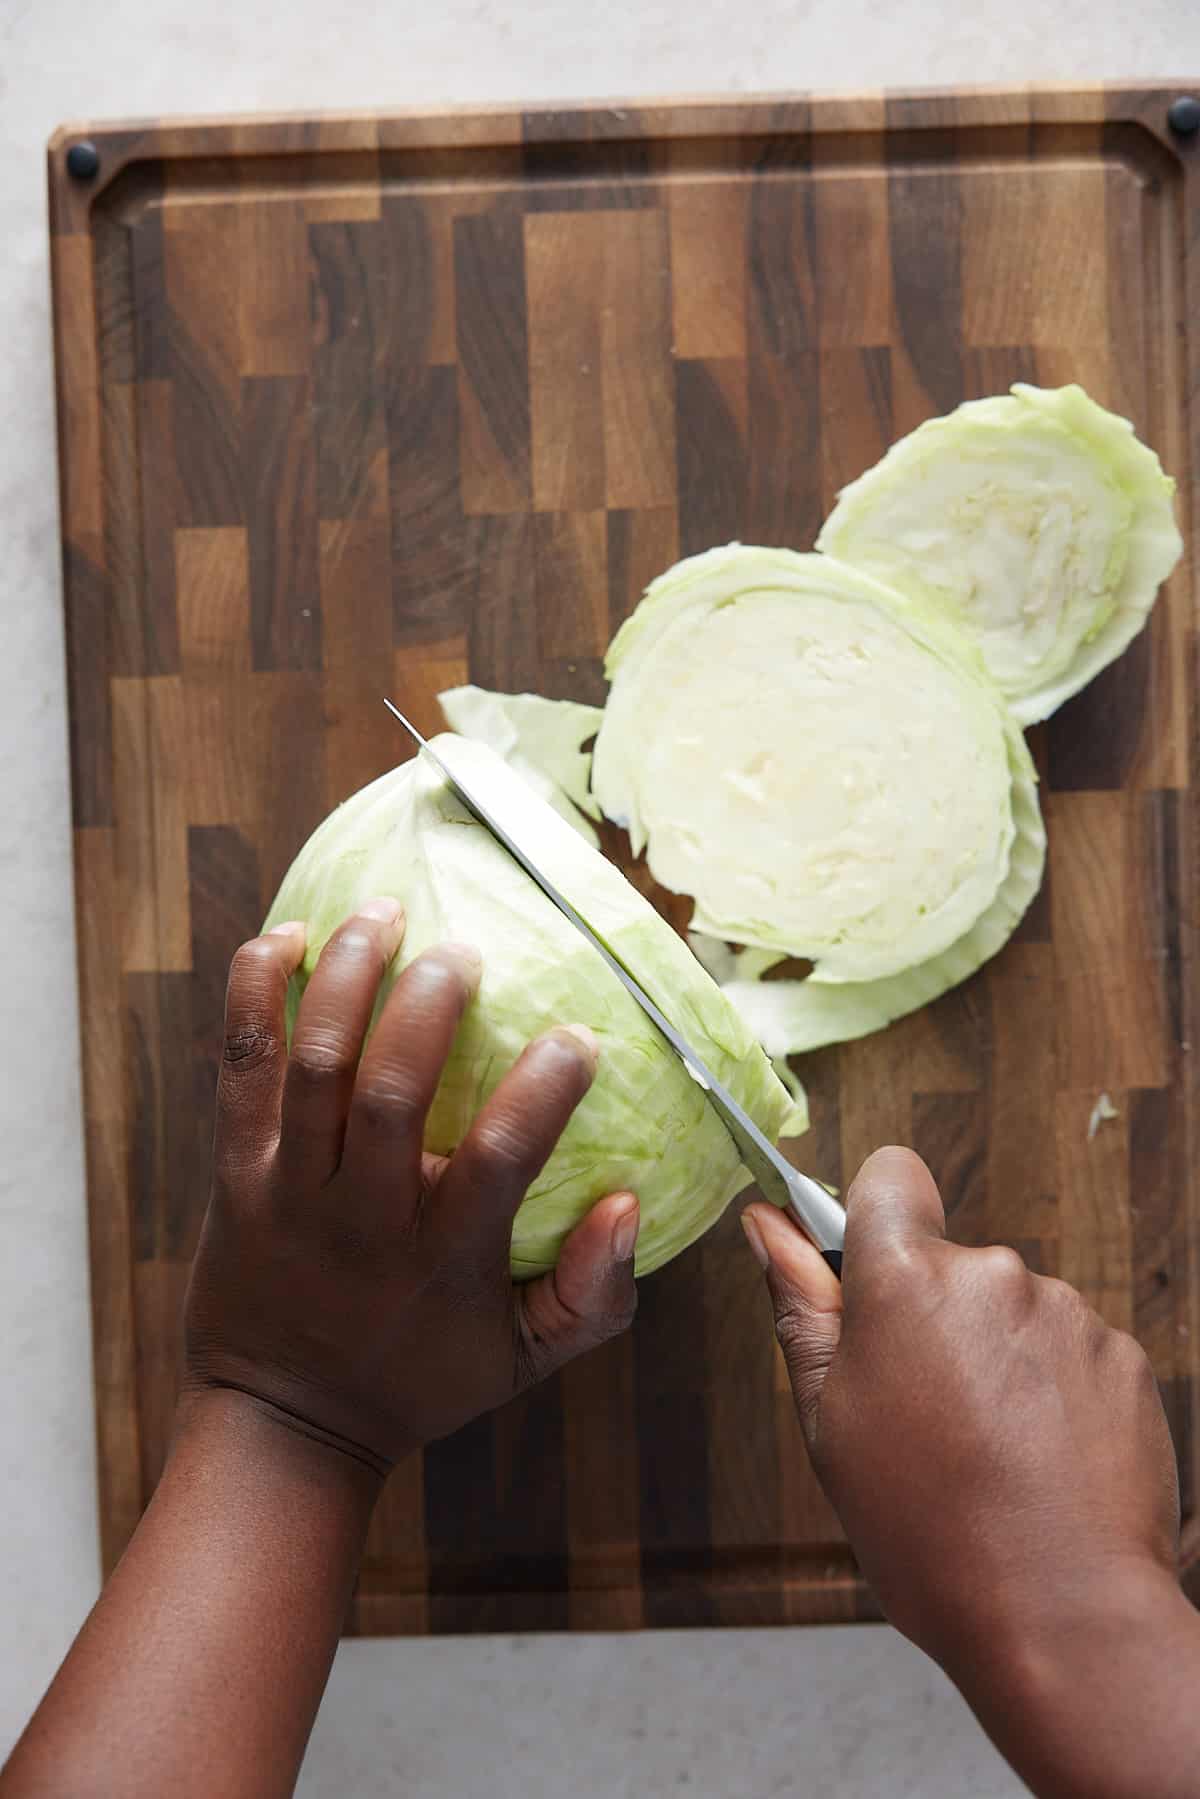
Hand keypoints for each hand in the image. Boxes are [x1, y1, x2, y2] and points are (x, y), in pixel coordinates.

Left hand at [184, 899, 639, 1476]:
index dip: (544, 1087)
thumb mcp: (524, 1359)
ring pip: (315, 1062)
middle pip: (393, 1088)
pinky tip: (285, 936)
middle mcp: (364, 1216)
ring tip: (385, 912)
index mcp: (443, 1255)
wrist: (285, 1421)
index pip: (501, 1155)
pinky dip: (255, 994)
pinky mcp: (236, 1173)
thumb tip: (631, 1204)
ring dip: (348, 974)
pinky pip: (240, 1069)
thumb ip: (594, 1293)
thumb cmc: (420, 1379)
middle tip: (464, 951)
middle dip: (430, 1002)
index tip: (579, 1037)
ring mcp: (292, 1190)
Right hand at [741, 1148, 1179, 1677]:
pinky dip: (1054, 1393)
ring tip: (988, 1454)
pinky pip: (1070, 1351)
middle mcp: (994, 1273)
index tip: (868, 1276)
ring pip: (1011, 1311)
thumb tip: (767, 1224)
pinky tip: (1040, 1462)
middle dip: (933, 1318)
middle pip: (949, 1263)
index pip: (889, 1176)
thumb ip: (802, 1306)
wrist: (1063, 1614)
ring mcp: (1067, 1313)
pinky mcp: (1124, 1357)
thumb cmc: (929, 1530)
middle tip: (923, 1415)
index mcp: (907, 1278)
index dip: (874, 1215)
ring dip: (996, 1358)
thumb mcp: (830, 1419)